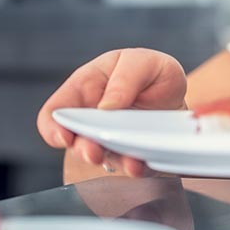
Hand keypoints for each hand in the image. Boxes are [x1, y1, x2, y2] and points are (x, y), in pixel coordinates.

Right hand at [37, 48, 187, 177]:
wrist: (176, 89)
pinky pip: (126, 164)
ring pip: (100, 156)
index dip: (53, 126)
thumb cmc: (151, 70)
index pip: (56, 110)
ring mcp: (109, 137)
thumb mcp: (141, 62)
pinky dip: (132, 167)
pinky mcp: (128, 151)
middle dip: (82, 149)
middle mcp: (92, 117)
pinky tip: (139, 164)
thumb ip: (124, 79)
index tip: (63, 137)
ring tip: (125, 160)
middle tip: (93, 152)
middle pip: (74, 140)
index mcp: (86, 88)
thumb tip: (106, 106)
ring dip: (109, 161)